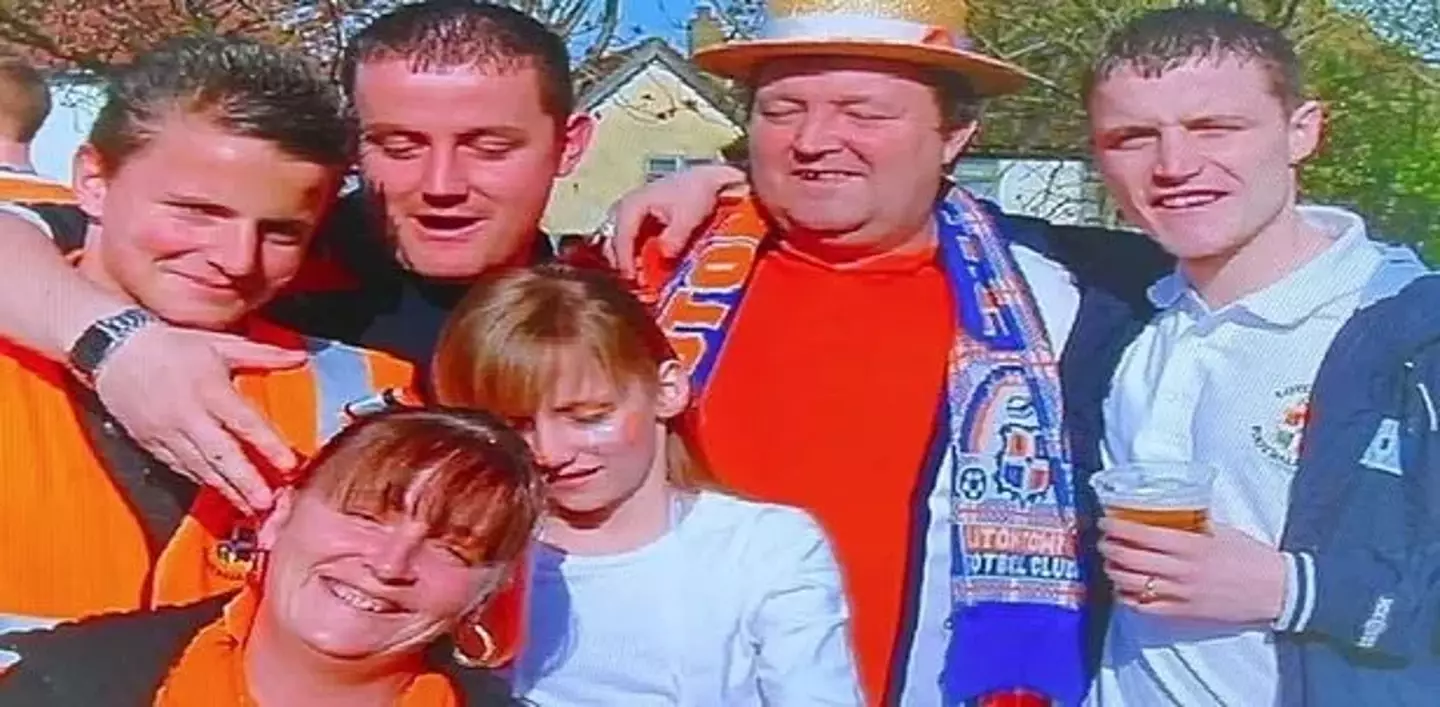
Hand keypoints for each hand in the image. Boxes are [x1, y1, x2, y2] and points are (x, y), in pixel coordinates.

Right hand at [94, 324, 306, 513]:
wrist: (113, 350)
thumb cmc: (171, 345)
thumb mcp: (219, 343)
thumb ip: (263, 353)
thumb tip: (300, 356)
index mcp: (209, 389)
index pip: (243, 422)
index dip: (267, 445)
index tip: (289, 464)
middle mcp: (188, 415)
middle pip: (221, 454)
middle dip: (246, 481)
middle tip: (268, 502)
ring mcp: (167, 433)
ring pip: (200, 467)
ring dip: (227, 489)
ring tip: (250, 508)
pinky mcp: (151, 444)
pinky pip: (180, 468)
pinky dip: (201, 482)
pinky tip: (220, 494)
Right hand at [602, 163, 747, 279]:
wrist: (705, 180)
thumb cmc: (696, 194)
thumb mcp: (688, 217)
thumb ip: (675, 237)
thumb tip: (663, 255)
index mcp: (632, 205)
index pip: (621, 238)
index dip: (625, 262)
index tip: (633, 280)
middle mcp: (623, 208)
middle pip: (613, 243)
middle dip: (623, 265)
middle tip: (636, 285)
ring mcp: (627, 213)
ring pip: (616, 243)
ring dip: (626, 261)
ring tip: (640, 278)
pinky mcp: (634, 219)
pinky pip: (625, 241)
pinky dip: (632, 255)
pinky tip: (644, 267)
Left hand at [1097, 518, 1285, 624]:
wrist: (1278, 591)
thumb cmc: (1252, 557)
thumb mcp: (1223, 531)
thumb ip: (1194, 523)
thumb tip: (1168, 511)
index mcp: (1192, 546)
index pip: (1142, 534)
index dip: (1118, 527)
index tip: (1106, 520)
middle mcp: (1182, 571)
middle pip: (1130, 559)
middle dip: (1109, 548)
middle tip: (1103, 540)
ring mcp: (1181, 595)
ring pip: (1132, 584)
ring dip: (1114, 572)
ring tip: (1110, 562)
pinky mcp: (1185, 613)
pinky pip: (1146, 608)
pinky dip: (1128, 597)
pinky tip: (1123, 589)